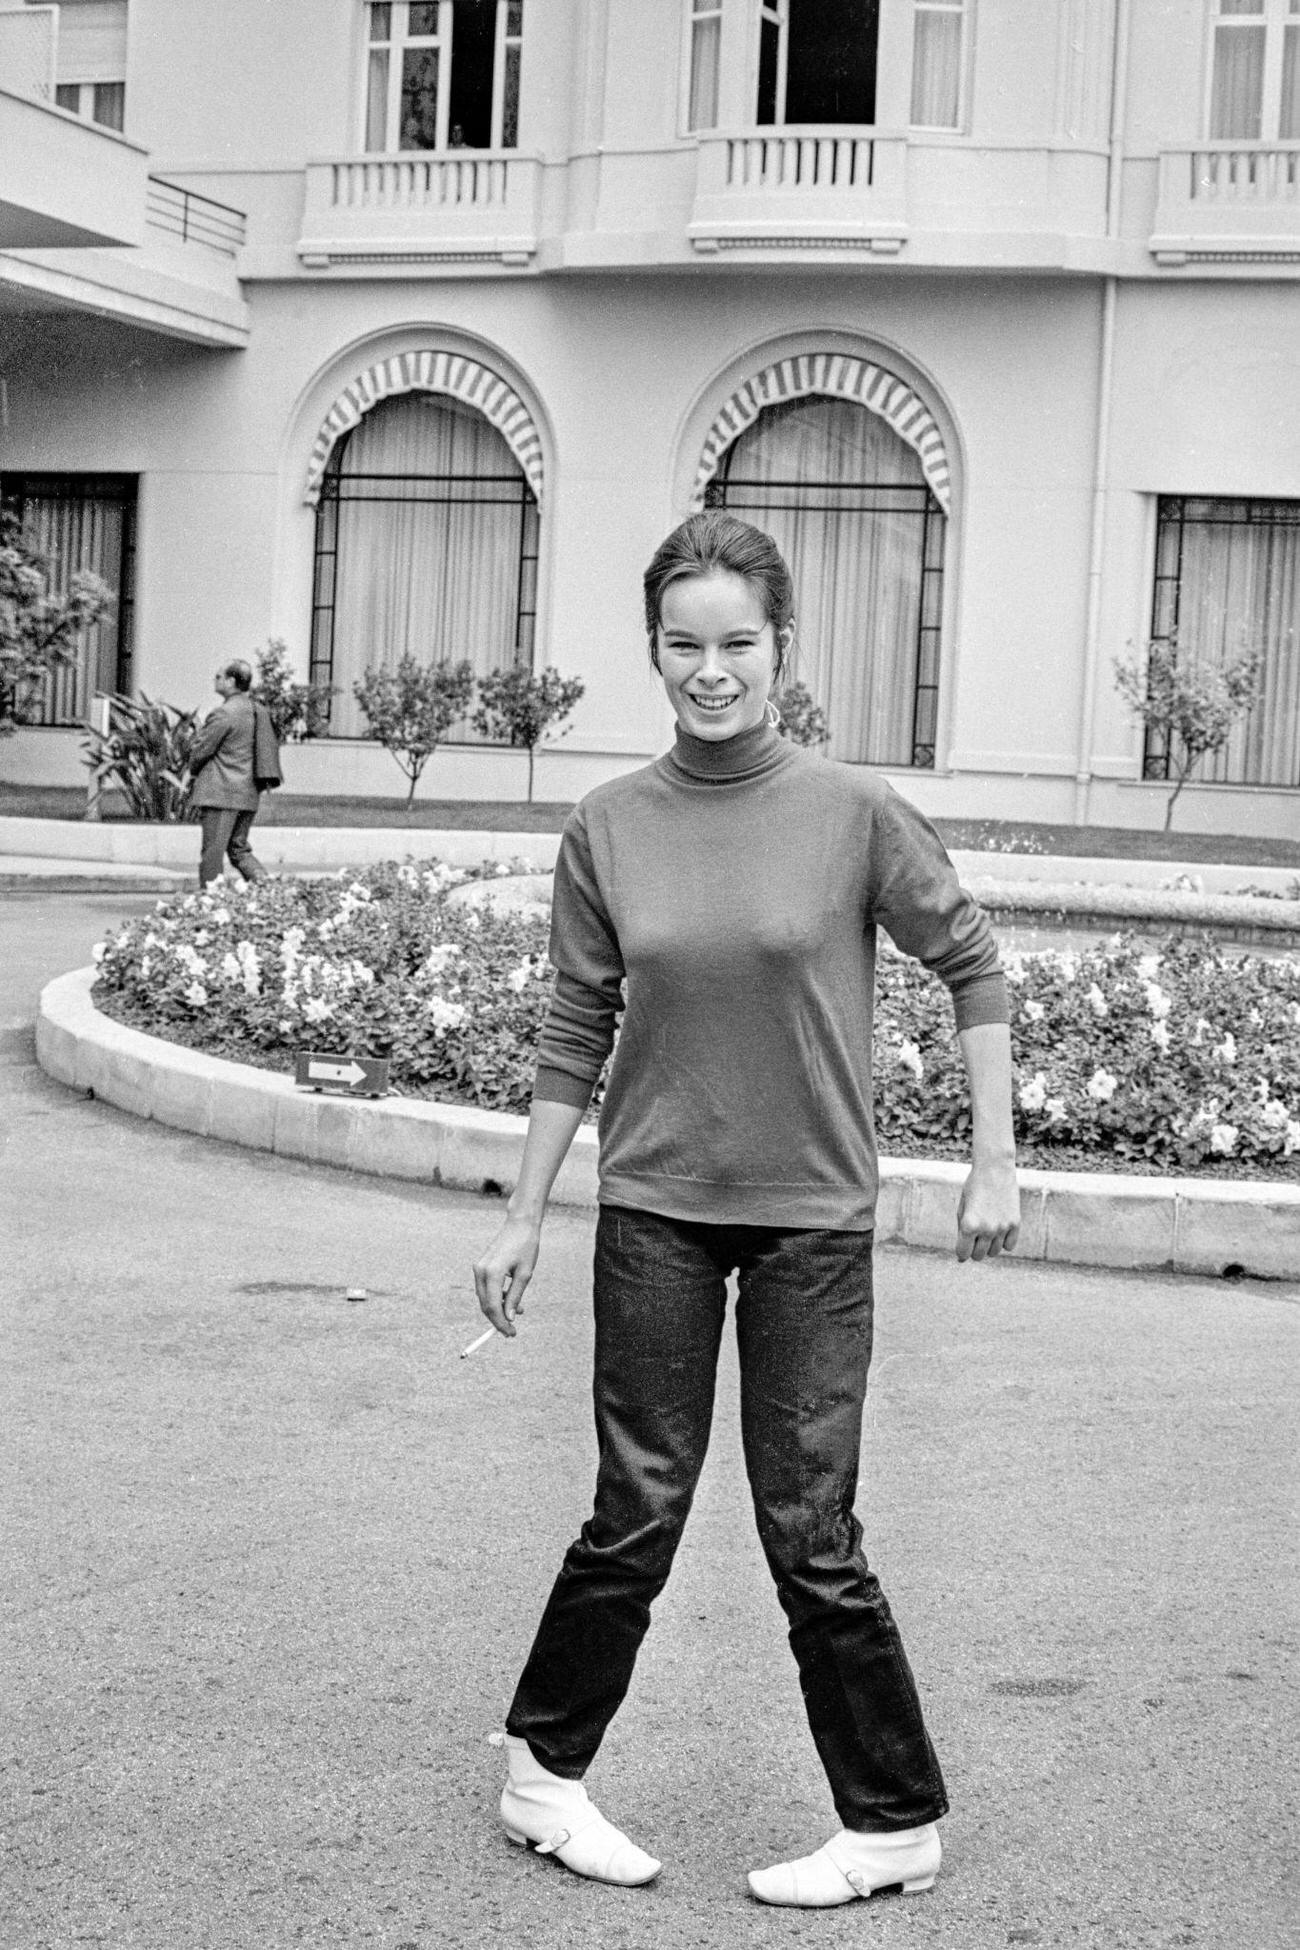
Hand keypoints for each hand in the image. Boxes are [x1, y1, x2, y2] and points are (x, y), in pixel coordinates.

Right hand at [473, 1213, 541, 1336]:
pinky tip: (510, 1297)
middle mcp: (481, 1271)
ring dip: (498, 1308)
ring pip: (484, 1297)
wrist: (520, 1224)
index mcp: (492, 1273)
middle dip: (498, 1319)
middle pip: (485, 1305)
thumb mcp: (525, 1274)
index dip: (500, 1323)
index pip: (492, 1307)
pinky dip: (496, 1296)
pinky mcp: (481, 1265)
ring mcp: (479, 1267)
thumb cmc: (526, 1247)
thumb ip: (515, 1297)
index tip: (511, 1333)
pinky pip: (485, 1288)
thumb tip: (508, 1318)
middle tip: (512, 1330)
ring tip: (519, 1310)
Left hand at [956, 1158, 1019, 1262]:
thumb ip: (961, 1232)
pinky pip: (1009, 1245)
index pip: (963, 1254)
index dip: (961, 1253)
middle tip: (974, 1238)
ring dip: (988, 1246)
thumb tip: (962, 1257)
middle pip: (979, 1256)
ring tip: (986, 1230)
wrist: (995, 1169)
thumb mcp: (962, 1208)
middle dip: (974, 1250)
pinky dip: (1003, 1242)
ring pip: (994, 1252)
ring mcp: (1002, 1227)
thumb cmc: (974, 1187)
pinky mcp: (1015, 1223)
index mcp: (969, 1225)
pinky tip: (999, 1230)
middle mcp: (986, 1229)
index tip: (962, 1249)